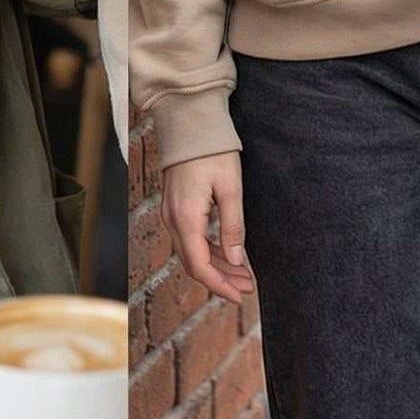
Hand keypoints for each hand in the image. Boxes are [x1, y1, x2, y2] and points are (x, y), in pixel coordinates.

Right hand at [162, 152, 254, 304]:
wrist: (188, 121)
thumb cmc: (212, 151)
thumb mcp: (231, 189)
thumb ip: (233, 227)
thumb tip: (237, 262)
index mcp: (185, 218)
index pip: (200, 266)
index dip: (220, 286)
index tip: (241, 297)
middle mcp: (172, 219)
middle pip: (193, 263)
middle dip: (221, 280)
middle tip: (248, 287)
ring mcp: (170, 212)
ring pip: (191, 252)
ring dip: (216, 266)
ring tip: (243, 274)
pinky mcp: (174, 206)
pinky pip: (188, 238)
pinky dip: (208, 250)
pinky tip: (228, 253)